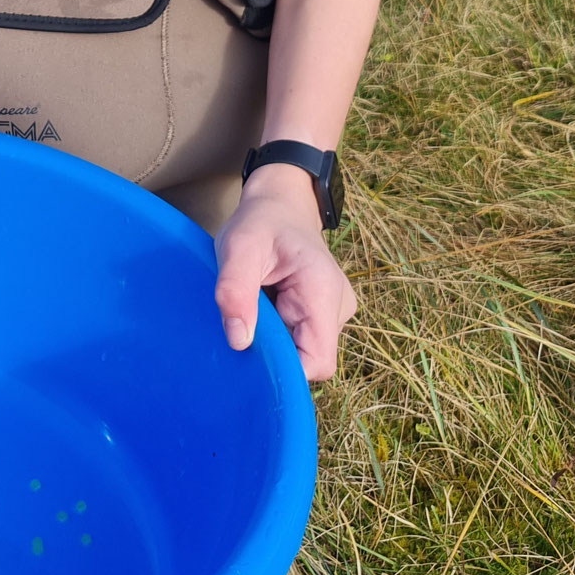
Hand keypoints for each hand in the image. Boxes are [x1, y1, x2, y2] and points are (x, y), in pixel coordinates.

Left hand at [214, 164, 356, 382]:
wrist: (280, 203)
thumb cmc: (260, 222)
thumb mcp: (238, 246)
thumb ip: (235, 291)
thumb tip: (239, 341)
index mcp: (323, 292)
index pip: (317, 362)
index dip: (285, 371)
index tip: (249, 354)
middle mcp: (338, 307)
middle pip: (308, 360)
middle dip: (274, 354)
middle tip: (242, 324)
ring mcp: (334, 312)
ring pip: (303, 352)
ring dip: (274, 341)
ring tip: (253, 310)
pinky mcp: (323, 313)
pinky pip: (301, 339)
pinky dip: (277, 333)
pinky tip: (262, 310)